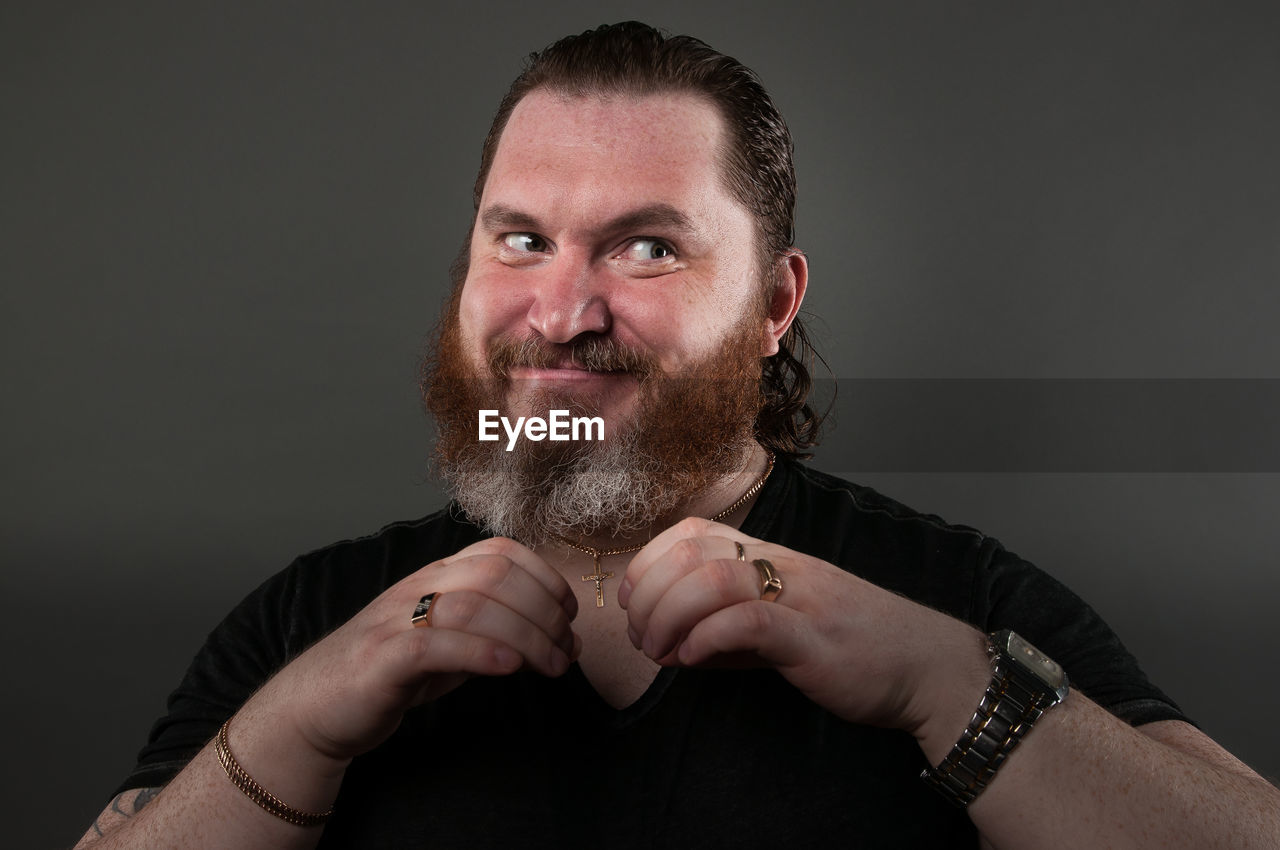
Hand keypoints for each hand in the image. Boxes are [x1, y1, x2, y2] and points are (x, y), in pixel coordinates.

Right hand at [251, 537, 579, 761]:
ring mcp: (397, 620)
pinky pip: (435, 644)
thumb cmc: (392, 673)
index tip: (570, 614)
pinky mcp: (382, 659)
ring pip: (472, 606)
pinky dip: (480, 653)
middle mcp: (418, 587)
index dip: (545, 577)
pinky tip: (509, 668)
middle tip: (566, 649)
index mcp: (437, 576)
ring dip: (525, 636)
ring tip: (552, 665)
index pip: (501, 551)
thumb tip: (560, 638)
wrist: (315, 707)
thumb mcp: (453, 644)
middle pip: (494, 575)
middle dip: (543, 610)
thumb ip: (498, 633)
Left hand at [618, 517, 987, 734]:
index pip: (693, 531)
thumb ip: (729, 632)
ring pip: (712, 579)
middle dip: (648, 594)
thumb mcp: (782, 631)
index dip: (648, 561)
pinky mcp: (814, 637)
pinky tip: (691, 660)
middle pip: (691, 551)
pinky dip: (707, 639)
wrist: (928, 668)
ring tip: (659, 653)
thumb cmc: (855, 648)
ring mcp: (800, 596)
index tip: (632, 601)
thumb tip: (676, 645)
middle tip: (642, 639)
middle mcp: (782, 565)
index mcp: (772, 556)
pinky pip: (749, 622)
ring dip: (668, 617)